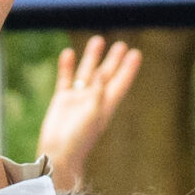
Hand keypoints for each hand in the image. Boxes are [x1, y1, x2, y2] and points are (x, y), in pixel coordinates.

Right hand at [37, 35, 140, 193]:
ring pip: (87, 73)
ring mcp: (77, 100)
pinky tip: (68, 53)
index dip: (129, 69)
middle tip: (122, 45)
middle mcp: (94, 100)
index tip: (136, 54)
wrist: (58, 154)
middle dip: (114, 61)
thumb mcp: (93, 115)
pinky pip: (66, 79)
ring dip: (92, 58)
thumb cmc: (79, 139)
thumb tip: (101, 76)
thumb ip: (98, 94)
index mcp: (107, 106)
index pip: (121, 83)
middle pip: (106, 75)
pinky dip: (67, 66)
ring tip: (98, 40)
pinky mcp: (62, 101)